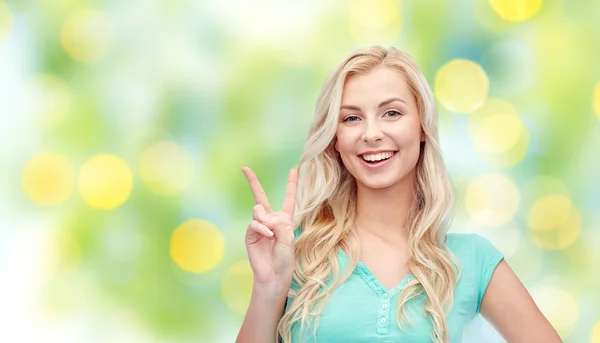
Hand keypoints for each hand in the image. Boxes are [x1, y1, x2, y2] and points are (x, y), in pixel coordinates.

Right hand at [242, 167, 297, 294]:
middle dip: (252, 182)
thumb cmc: (285, 259)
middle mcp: (271, 220)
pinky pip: (254, 223)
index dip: (291, 184)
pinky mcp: (251, 234)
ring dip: (264, 219)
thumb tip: (263, 216)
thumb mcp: (289, 239)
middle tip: (245, 168)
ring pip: (258, 210)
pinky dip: (261, 228)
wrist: (273, 274)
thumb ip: (279, 224)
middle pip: (260, 196)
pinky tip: (267, 235)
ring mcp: (259, 226)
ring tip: (270, 232)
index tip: (293, 169)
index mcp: (285, 220)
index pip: (289, 198)